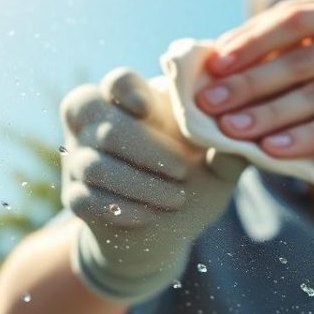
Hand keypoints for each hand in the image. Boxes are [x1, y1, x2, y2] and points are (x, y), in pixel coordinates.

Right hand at [60, 67, 245, 301]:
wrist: (161, 232)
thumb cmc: (190, 184)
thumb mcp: (216, 168)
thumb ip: (227, 149)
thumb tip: (239, 131)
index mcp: (131, 103)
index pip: (116, 82)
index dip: (127, 90)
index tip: (147, 108)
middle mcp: (97, 126)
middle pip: (106, 126)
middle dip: (148, 150)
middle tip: (183, 170)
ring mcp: (79, 160)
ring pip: (94, 165)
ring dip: (139, 183)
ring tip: (175, 198)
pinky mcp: (74, 197)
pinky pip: (85, 198)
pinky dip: (120, 208)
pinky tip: (148, 215)